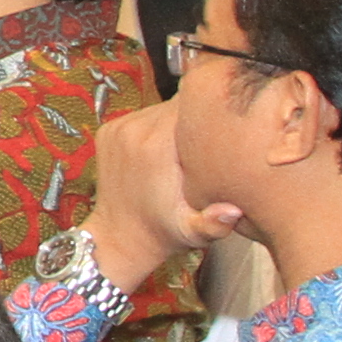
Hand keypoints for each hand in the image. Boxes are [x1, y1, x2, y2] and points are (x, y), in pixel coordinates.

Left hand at [84, 99, 241, 292]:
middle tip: (211, 141)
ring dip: (175, 123)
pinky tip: (163, 150)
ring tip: (188, 148)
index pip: (193, 107)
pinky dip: (155, 127)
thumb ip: (214, 223)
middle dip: (196, 118)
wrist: (120, 237)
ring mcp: (119, 127)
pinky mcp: (108, 129)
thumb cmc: (163, 233)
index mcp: (157, 145)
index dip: (213, 114)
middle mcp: (135, 130)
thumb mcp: (193, 233)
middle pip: (177, 104)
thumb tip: (232, 212)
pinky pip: (142, 115)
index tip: (226, 130)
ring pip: (159, 108)